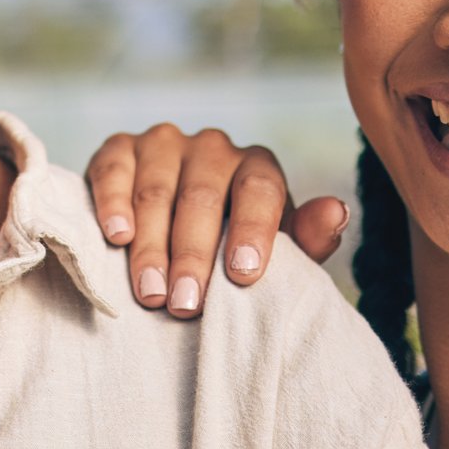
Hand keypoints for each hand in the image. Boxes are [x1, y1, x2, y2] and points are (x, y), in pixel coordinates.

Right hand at [86, 125, 346, 315]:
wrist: (174, 227)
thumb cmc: (233, 248)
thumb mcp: (276, 250)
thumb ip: (306, 237)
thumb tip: (336, 211)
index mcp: (257, 166)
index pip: (260, 189)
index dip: (253, 230)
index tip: (243, 275)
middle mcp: (213, 147)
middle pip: (201, 196)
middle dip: (192, 255)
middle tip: (184, 305)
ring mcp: (164, 143)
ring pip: (155, 190)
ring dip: (150, 245)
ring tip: (149, 293)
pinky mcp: (120, 147)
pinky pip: (113, 168)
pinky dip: (112, 202)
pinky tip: (116, 236)